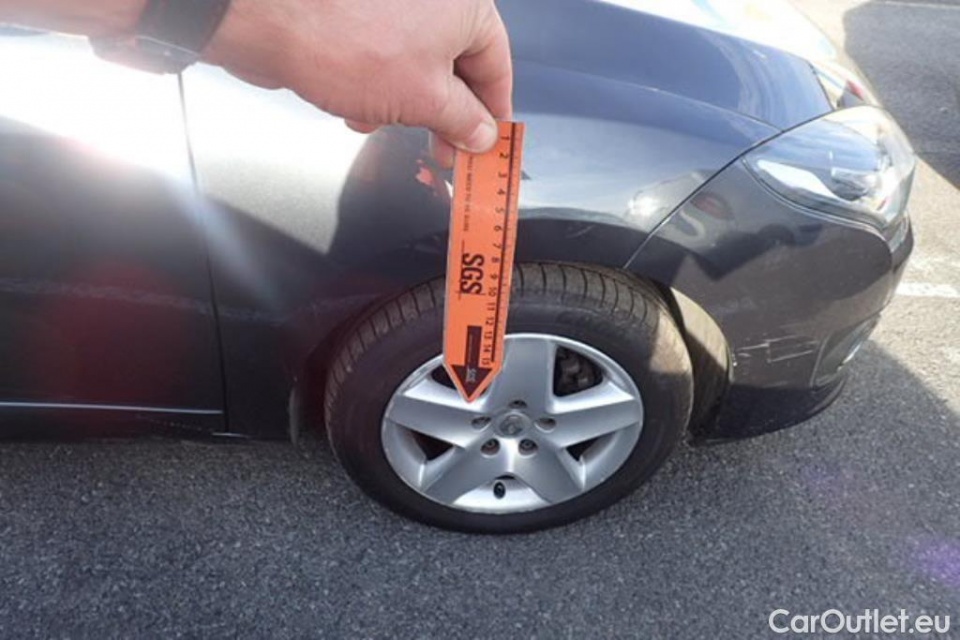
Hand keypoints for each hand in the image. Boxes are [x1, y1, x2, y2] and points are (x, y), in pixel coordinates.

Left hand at [205, 0, 513, 163]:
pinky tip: (358, 109)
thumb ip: (463, 121)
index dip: (493, 114)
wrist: (272, 18)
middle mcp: (435, 0)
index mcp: (465, 7)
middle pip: (457, 69)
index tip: (487, 146)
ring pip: (417, 69)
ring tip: (386, 125)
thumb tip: (482, 135)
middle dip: (446, 117)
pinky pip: (385, 61)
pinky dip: (378, 89)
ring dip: (406, 107)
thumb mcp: (425, 98)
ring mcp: (395, 7)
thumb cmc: (348, 41)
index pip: (496, 67)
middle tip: (445, 153)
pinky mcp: (360, 17)